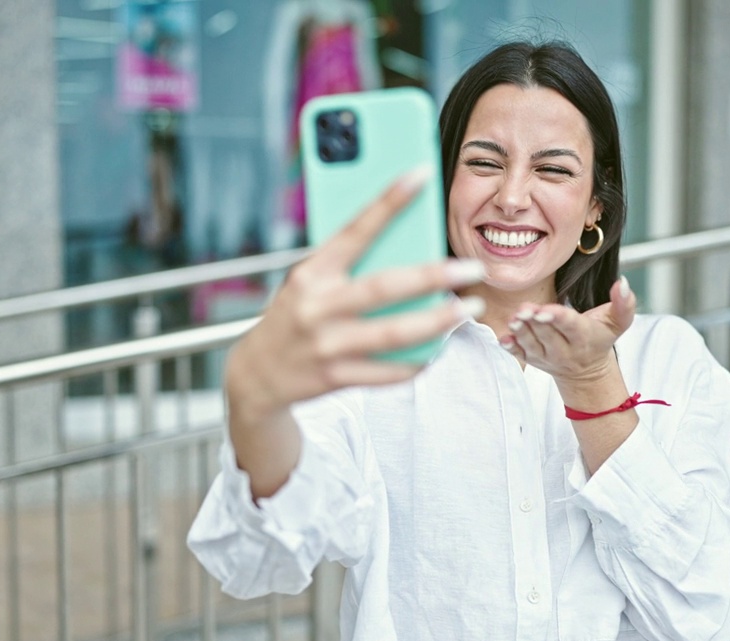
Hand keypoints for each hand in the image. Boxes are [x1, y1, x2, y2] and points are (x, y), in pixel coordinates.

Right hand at [226, 168, 484, 421]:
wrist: (258, 374)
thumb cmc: (295, 314)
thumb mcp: (309, 281)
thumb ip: (347, 266)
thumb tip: (407, 245)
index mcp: (311, 273)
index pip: (354, 230)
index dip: (388, 201)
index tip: (421, 173)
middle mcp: (317, 307)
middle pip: (385, 287)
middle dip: (434, 276)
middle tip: (471, 268)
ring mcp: (327, 346)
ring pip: (395, 333)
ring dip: (438, 321)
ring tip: (469, 307)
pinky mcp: (337, 378)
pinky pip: (389, 372)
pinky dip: (419, 360)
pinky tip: (439, 346)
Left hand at [498, 276, 635, 387]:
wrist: (587, 371)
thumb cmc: (599, 338)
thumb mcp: (618, 322)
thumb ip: (624, 303)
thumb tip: (623, 283)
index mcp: (584, 337)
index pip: (570, 325)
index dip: (557, 318)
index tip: (545, 310)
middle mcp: (564, 350)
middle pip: (547, 334)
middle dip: (535, 322)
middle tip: (524, 309)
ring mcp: (546, 357)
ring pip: (531, 344)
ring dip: (521, 332)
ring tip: (514, 319)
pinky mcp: (532, 360)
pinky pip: (520, 356)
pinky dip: (511, 348)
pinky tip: (503, 339)